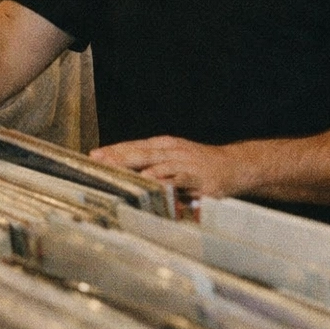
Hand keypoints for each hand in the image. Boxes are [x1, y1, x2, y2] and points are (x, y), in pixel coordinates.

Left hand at [90, 135, 243, 198]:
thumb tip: (127, 173)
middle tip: (99, 161)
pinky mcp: (197, 177)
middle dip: (118, 157)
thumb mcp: (176, 159)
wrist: (236, 166)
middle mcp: (172, 151)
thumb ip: (153, 165)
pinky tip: (151, 182)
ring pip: (156, 163)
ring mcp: (185, 162)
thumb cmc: (201, 166)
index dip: (114, 150)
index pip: (134, 146)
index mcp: (165, 146)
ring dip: (135, 167)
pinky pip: (178, 178)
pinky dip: (163, 179)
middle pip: (140, 152)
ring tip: (118, 171)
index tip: (94, 156)